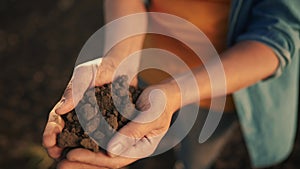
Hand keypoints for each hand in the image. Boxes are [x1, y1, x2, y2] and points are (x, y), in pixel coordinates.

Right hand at [42, 55, 128, 158]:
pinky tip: (99, 153)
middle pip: (65, 134)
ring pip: (82, 139)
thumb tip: (60, 109)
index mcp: (70, 105)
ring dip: (76, 150)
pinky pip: (102, 137)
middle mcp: (80, 115)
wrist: (123, 67)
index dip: (50, 131)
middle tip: (56, 154)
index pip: (56, 121)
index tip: (49, 140)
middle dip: (58, 146)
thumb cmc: (101, 68)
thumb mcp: (85, 74)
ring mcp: (95, 121)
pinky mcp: (110, 123)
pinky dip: (97, 146)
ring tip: (73, 158)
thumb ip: (75, 90)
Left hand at [58, 83, 180, 168]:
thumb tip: (109, 151)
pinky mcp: (119, 132)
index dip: (91, 159)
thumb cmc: (161, 103)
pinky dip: (86, 142)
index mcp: (141, 148)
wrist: (165, 95)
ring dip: (81, 156)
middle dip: (82, 163)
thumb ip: (133, 133)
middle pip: (104, 161)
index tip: (70, 155)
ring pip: (100, 153)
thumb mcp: (150, 116)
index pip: (114, 159)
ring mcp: (125, 141)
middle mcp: (131, 148)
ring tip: (60, 157)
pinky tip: (72, 141)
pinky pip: (101, 141)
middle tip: (59, 164)